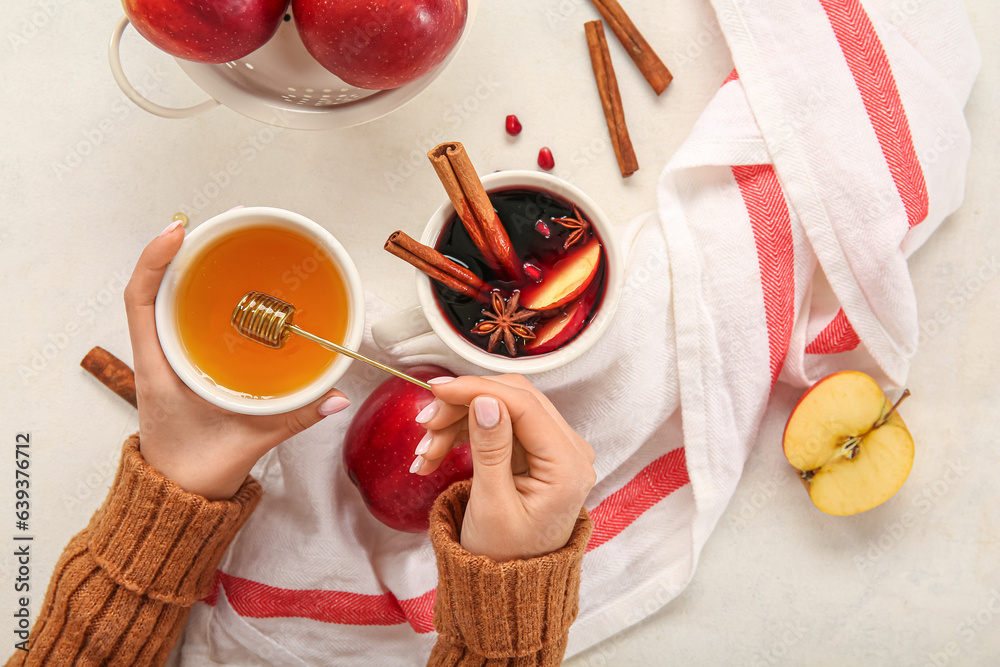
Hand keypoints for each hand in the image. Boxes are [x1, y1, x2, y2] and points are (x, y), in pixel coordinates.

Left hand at [123, 221, 350, 499]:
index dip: (154, 260)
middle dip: (182, 252)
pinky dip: (202, 299)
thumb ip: (295, 416)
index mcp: (157, 368)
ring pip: (169, 304)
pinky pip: (185, 324)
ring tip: (226, 245)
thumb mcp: (249, 439)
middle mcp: (156, 357)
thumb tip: (336, 397)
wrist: (176, 501)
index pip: (140, 300)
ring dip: (191, 272)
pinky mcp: (182, 369)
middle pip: (155, 290)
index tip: (178, 231)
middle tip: (222, 227)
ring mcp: (166, 362)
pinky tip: (231, 289)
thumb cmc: (196, 470)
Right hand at [415, 375, 595, 560]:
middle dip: (464, 405)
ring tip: (425, 450)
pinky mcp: (536, 451)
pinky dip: (465, 433)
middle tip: (424, 424)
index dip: (478, 390)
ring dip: (458, 421)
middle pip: (514, 399)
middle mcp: (569, 450)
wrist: (510, 586)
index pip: (524, 406)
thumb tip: (487, 400)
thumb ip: (491, 449)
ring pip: (502, 408)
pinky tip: (434, 453)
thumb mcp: (492, 505)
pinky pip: (499, 425)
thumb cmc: (504, 557)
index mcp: (568, 466)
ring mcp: (554, 449)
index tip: (437, 390)